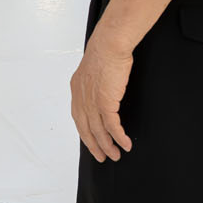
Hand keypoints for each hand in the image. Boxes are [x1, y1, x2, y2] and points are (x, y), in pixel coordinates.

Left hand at [69, 33, 135, 162]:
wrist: (109, 45)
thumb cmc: (105, 52)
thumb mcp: (93, 70)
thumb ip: (94, 83)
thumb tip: (102, 90)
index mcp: (77, 89)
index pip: (78, 118)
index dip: (85, 132)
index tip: (92, 143)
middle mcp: (81, 97)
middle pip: (85, 129)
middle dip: (94, 145)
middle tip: (102, 157)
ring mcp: (92, 101)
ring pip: (98, 131)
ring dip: (107, 145)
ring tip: (116, 155)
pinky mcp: (105, 102)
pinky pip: (111, 126)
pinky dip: (118, 137)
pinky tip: (125, 144)